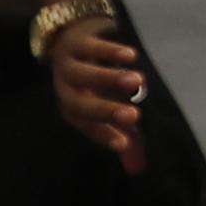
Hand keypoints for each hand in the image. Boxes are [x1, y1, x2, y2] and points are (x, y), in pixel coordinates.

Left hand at [46, 13, 150, 162]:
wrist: (74, 35)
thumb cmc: (95, 79)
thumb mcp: (108, 106)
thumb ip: (124, 136)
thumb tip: (138, 170)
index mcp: (74, 109)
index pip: (87, 126)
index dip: (104, 135)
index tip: (125, 144)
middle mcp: (67, 88)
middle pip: (80, 103)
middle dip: (105, 110)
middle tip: (134, 116)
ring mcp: (69, 64)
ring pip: (86, 73)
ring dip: (110, 78)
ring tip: (138, 81)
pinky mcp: (77, 41)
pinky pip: (92, 47)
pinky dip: (110, 51)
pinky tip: (131, 55)